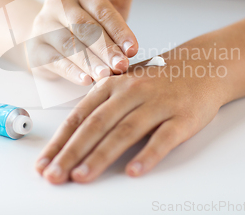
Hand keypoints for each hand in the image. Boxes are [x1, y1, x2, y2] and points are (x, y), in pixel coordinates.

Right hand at [27, 0, 150, 84]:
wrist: (51, 37)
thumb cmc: (88, 22)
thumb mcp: (109, 5)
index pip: (102, 11)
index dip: (119, 31)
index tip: (134, 49)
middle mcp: (58, 3)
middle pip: (85, 27)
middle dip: (105, 48)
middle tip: (122, 66)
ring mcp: (43, 25)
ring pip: (69, 44)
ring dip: (90, 62)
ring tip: (106, 76)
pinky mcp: (35, 47)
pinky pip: (54, 60)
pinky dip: (71, 71)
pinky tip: (86, 80)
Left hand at [34, 48, 227, 183]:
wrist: (201, 66)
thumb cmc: (157, 80)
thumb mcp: (124, 84)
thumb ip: (100, 106)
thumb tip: (69, 139)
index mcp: (112, 85)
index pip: (79, 116)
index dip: (59, 141)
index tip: (43, 164)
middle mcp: (131, 92)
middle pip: (96, 125)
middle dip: (72, 152)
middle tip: (54, 176)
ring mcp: (157, 104)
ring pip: (125, 131)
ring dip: (101, 156)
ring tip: (82, 177)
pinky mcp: (182, 117)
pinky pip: (164, 138)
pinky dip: (148, 155)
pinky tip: (134, 171)